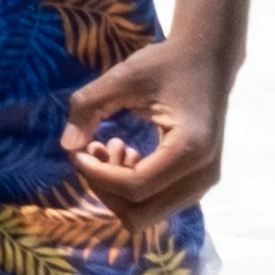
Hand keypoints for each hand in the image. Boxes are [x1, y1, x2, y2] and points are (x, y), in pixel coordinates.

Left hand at [60, 28, 225, 231]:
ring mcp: (203, 183)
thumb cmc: (167, 63)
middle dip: (105, 188)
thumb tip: (67, 146)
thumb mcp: (124, 75)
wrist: (208, 60)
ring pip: (147, 214)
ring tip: (110, 146)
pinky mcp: (197, 183)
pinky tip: (125, 152)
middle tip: (94, 150)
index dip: (96, 175)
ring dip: (118, 188)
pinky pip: (156, 203)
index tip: (77, 150)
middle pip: (140, 214)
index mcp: (190, 148)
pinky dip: (132, 187)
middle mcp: (203, 175)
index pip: (134, 187)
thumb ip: (90, 105)